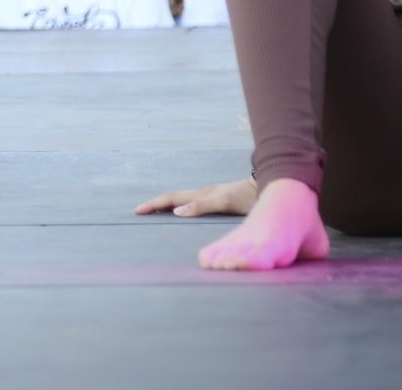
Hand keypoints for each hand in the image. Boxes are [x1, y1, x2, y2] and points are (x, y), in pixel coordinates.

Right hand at [134, 176, 255, 216]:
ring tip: (156, 213)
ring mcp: (208, 196)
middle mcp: (201, 194)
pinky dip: (180, 208)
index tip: (138, 211)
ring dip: (166, 206)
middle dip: (155, 204)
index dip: (154, 204)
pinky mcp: (217, 201)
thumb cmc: (245, 197)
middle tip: (141, 212)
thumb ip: (201, 206)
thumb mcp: (223, 202)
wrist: (264, 188)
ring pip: (181, 200)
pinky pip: (191, 204)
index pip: (170, 198)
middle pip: (172, 198)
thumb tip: (176, 212)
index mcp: (199, 194)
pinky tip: (183, 214)